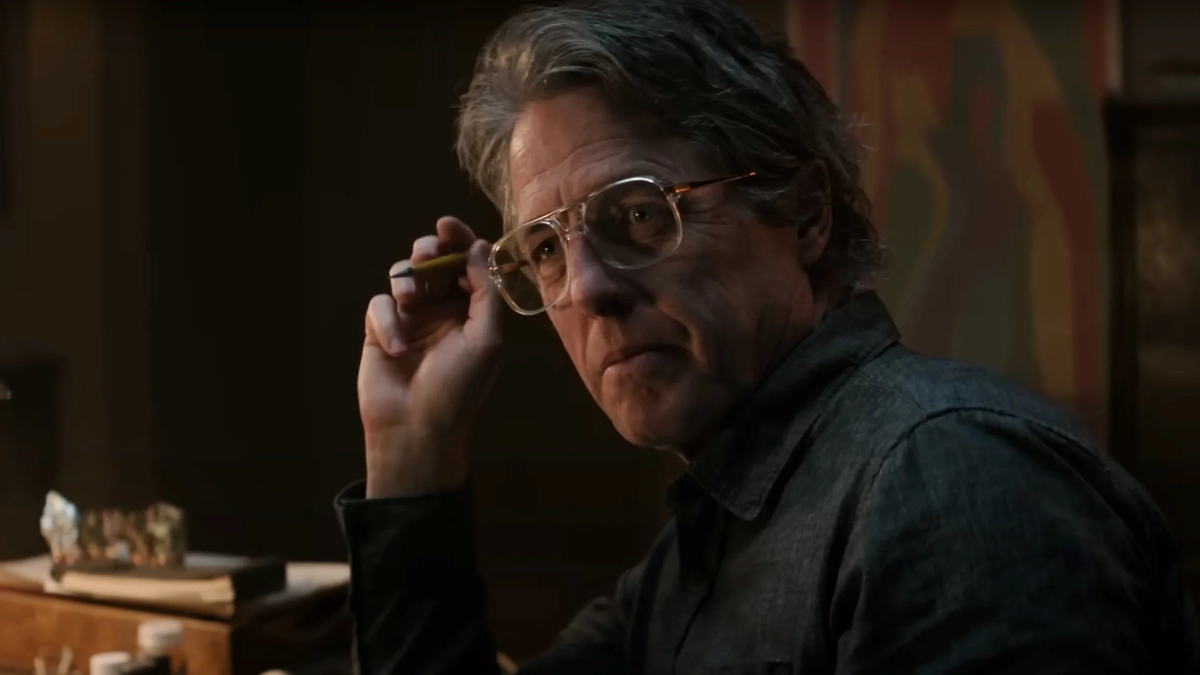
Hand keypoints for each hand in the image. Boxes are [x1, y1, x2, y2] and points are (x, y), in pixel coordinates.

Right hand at [359, 216, 502, 497]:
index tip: (448, 226)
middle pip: (434, 261)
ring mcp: (410, 319)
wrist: (416, 429)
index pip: (467, 264)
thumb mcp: (485, 340)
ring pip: (403, 275)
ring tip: (410, 300)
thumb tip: (479, 247)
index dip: (460, 240)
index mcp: (472, 310)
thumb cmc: (458, 389)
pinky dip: (386, 321)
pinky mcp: (379, 330)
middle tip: (427, 255)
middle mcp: (442, 310)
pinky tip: (395, 346)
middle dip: (430, 251)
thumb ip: (486, 292)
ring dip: (407, 280)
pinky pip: (378, 306)